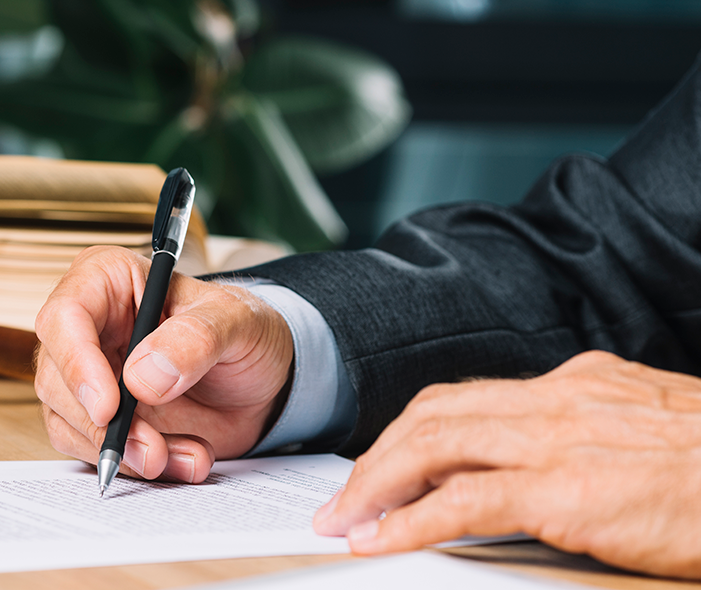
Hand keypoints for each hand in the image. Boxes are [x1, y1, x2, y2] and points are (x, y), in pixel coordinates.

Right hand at [34, 246, 292, 483]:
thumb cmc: (243, 332)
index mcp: (107, 279)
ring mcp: (86, 374)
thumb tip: (141, 377)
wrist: (259, 380)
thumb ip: (196, 339)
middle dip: (103, 425)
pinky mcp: (96, 417)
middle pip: (56, 378)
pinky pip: (91, 450)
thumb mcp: (237, 322)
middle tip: (153, 449)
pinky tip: (181, 459)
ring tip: (185, 455)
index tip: (110, 407)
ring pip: (68, 422)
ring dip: (124, 452)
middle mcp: (87, 326)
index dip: (77, 364)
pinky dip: (134, 465)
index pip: (65, 316)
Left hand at [313, 350, 700, 578]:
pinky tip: (379, 540)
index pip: (468, 398)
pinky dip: (409, 520)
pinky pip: (464, 500)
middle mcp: (561, 397)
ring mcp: (562, 437)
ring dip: (376, 485)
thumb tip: (540, 471)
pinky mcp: (569, 489)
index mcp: (580, 383)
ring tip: (344, 521)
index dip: (412, 433)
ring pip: (434, 444)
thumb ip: (591, 441)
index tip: (380, 466)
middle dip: (377, 458)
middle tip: (342, 499)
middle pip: (435, 414)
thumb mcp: (653, 437)